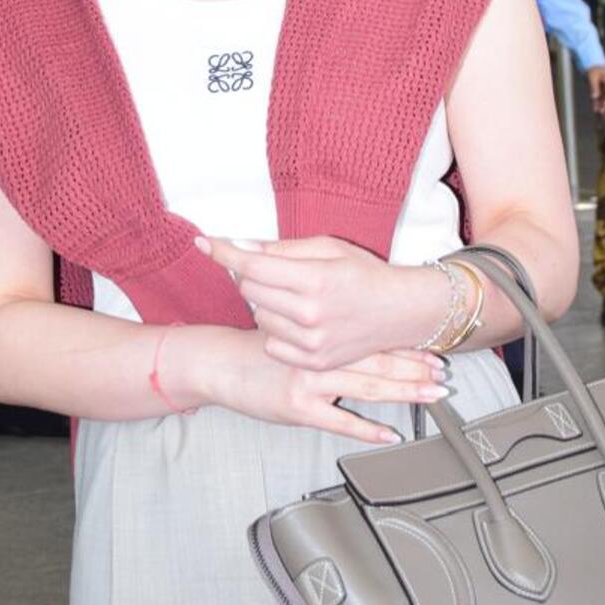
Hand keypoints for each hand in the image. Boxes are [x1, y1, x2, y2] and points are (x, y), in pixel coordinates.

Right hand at [174, 330, 447, 444]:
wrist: (219, 362)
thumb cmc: (256, 343)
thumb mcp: (288, 318)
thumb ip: (321, 318)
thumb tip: (359, 321)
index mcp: (320, 328)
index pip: (372, 337)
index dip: (406, 344)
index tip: (434, 350)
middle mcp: (320, 353)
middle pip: (378, 361)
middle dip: (415, 369)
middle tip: (442, 376)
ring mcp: (310, 381)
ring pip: (366, 388)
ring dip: (403, 392)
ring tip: (431, 397)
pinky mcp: (298, 408)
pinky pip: (339, 421)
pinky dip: (367, 429)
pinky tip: (390, 435)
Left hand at [195, 233, 450, 373]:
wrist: (400, 313)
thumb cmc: (365, 274)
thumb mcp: (328, 248)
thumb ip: (281, 250)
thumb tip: (240, 246)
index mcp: (314, 280)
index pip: (252, 266)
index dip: (223, 252)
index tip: (203, 242)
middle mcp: (310, 314)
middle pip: (249, 290)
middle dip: (252, 275)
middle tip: (275, 270)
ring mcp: (311, 343)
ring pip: (258, 316)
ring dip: (266, 302)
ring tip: (295, 295)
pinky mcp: (312, 362)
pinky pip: (271, 342)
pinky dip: (276, 328)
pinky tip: (298, 319)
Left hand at [587, 66, 604, 114]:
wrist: (595, 66)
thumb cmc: (594, 70)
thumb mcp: (592, 77)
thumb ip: (594, 86)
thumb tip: (595, 97)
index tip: (604, 106)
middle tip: (601, 111)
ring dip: (604, 104)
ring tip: (598, 111)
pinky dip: (601, 102)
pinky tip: (596, 107)